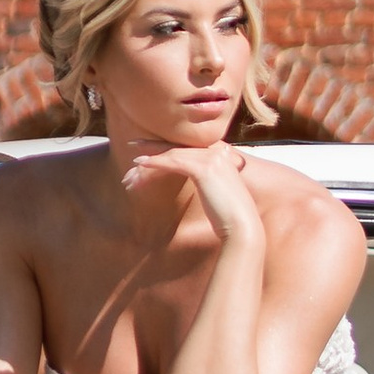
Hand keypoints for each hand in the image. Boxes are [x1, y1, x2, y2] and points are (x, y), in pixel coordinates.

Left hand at [121, 139, 260, 247]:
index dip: (167, 146)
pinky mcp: (204, 169)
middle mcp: (218, 152)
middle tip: (132, 149)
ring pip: (172, 156)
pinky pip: (173, 162)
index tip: (147, 148)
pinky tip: (140, 164)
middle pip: (178, 149)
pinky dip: (155, 163)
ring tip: (130, 172)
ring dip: (148, 163)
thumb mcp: (218, 194)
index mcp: (222, 155)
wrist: (242, 227)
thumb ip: (211, 183)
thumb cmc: (230, 217)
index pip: (187, 147)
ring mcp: (211, 158)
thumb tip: (202, 186)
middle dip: (153, 151)